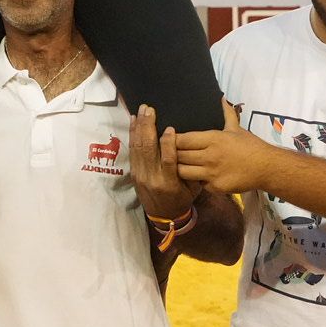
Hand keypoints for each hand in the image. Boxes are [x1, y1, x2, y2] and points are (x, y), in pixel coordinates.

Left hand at [129, 104, 196, 219]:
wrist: (163, 216)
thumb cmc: (182, 199)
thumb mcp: (193, 188)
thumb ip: (192, 168)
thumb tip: (192, 146)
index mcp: (169, 183)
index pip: (168, 160)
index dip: (168, 143)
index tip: (170, 128)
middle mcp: (152, 178)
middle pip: (148, 150)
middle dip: (148, 127)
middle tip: (149, 109)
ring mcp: (140, 175)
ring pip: (138, 148)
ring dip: (138, 127)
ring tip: (141, 111)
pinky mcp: (134, 172)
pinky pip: (132, 151)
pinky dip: (132, 135)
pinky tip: (133, 122)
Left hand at [173, 99, 274, 194]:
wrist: (267, 168)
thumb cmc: (251, 146)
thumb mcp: (236, 128)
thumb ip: (226, 113)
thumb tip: (222, 98)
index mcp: (213, 139)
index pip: (182, 139)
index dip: (172, 140)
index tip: (169, 139)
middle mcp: (209, 156)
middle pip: (179, 155)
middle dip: (172, 154)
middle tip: (171, 153)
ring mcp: (211, 173)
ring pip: (183, 172)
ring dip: (180, 168)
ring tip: (181, 165)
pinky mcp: (215, 187)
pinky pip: (197, 183)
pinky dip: (196, 179)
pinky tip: (197, 175)